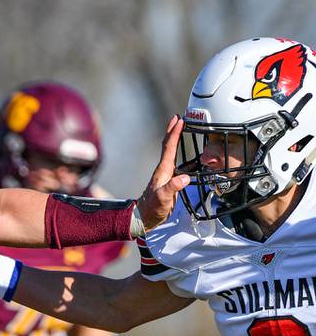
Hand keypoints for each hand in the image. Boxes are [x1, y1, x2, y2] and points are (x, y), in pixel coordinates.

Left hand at [136, 116, 189, 230]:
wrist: (145, 217)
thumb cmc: (153, 208)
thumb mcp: (163, 198)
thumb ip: (173, 188)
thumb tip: (184, 178)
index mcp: (163, 171)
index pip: (169, 147)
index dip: (174, 133)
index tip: (179, 120)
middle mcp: (164, 169)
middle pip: (168, 146)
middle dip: (173, 131)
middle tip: (178, 118)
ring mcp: (166, 174)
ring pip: (170, 152)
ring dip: (175, 140)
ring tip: (181, 130)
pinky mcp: (168, 180)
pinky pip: (175, 162)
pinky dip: (180, 155)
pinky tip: (189, 156)